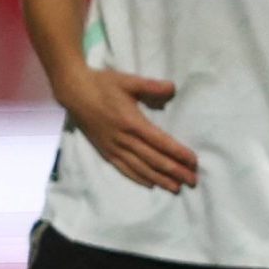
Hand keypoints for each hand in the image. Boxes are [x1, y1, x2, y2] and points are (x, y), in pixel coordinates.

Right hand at [60, 68, 198, 192]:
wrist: (74, 92)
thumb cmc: (103, 84)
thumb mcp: (129, 81)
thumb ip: (152, 86)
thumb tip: (173, 89)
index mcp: (132, 122)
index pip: (161, 142)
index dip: (178, 153)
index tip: (193, 161)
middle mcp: (124, 139)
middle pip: (154, 159)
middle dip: (174, 171)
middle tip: (192, 181)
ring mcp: (113, 147)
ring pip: (140, 168)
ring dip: (159, 179)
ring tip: (176, 188)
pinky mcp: (105, 151)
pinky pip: (124, 168)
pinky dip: (138, 177)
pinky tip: (150, 184)